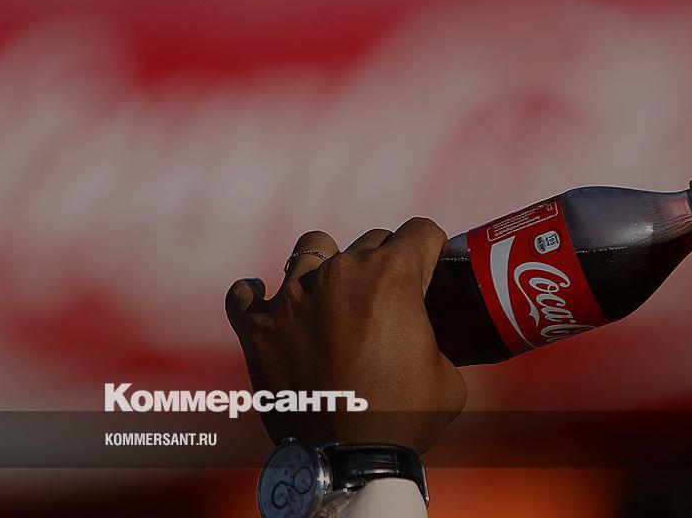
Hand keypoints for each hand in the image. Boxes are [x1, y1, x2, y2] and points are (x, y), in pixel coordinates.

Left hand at [226, 218, 466, 453]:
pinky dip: (254, 297)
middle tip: (388, 299)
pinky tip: (265, 305)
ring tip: (330, 292)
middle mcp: (339, 273)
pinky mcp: (257, 327)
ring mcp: (292, 297)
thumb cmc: (404, 418)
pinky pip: (244, 294)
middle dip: (385, 263)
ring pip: (311, 247)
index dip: (432, 249)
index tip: (430, 267)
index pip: (420, 231)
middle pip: (371, 240)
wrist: (347, 459)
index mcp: (391, 276)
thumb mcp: (447, 374)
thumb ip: (438, 338)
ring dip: (326, 264)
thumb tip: (429, 338)